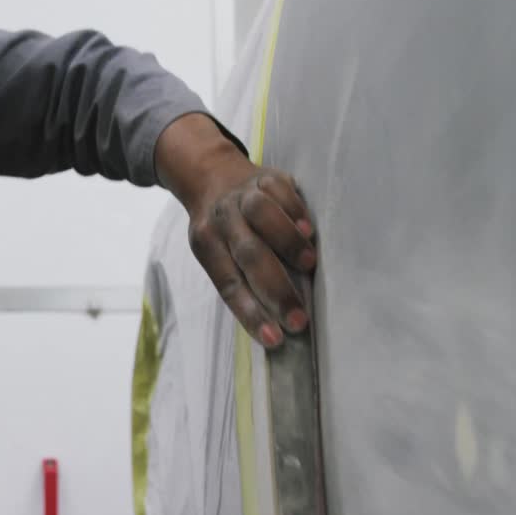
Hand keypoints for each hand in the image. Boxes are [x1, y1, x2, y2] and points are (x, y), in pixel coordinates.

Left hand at [156, 114, 317, 346]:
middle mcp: (222, 219)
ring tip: (309, 264)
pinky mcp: (266, 176)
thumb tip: (276, 323)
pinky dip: (294, 210)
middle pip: (247, 254)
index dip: (250, 313)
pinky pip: (280, 192)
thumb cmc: (224, 230)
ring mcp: (243, 195)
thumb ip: (242, 278)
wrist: (211, 175)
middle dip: (275, 289)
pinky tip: (308, 230)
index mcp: (206, 244)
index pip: (228, 283)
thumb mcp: (219, 252)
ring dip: (285, 241)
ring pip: (260, 213)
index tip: (274, 339)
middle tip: (300, 318)